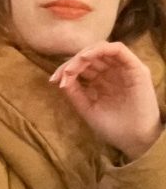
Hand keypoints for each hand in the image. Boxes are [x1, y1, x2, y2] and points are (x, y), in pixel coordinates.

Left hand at [54, 42, 163, 159]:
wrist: (133, 140)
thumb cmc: (112, 127)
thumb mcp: (87, 107)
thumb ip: (74, 92)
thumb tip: (58, 78)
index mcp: (101, 81)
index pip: (81, 66)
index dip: (65, 69)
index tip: (53, 80)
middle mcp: (112, 73)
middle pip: (89, 56)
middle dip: (71, 62)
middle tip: (61, 75)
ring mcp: (124, 70)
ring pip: (102, 49)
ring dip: (84, 55)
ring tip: (72, 68)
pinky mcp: (136, 69)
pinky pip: (119, 50)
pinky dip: (101, 49)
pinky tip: (86, 58)